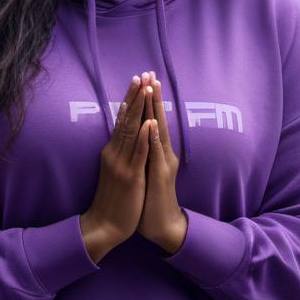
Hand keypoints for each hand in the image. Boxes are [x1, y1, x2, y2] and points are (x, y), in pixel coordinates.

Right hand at [81, 74, 152, 251]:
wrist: (104, 226)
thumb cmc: (112, 200)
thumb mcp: (112, 171)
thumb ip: (118, 153)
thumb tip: (122, 136)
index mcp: (111, 152)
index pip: (121, 120)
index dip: (129, 100)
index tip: (136, 80)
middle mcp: (114, 154)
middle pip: (126, 119)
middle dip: (135, 96)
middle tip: (141, 75)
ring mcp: (122, 164)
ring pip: (132, 131)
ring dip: (140, 109)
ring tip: (146, 88)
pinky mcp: (131, 177)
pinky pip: (139, 154)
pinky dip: (144, 137)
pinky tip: (149, 122)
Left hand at [137, 70, 188, 254]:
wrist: (162, 226)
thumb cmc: (151, 200)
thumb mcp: (145, 172)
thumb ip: (143, 154)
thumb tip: (136, 138)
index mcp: (157, 152)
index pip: (151, 120)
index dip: (148, 101)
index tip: (144, 79)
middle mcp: (163, 153)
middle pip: (157, 119)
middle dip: (153, 97)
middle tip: (151, 74)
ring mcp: (163, 164)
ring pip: (158, 131)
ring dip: (155, 109)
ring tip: (152, 89)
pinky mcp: (160, 176)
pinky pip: (156, 155)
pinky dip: (154, 139)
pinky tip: (152, 125)